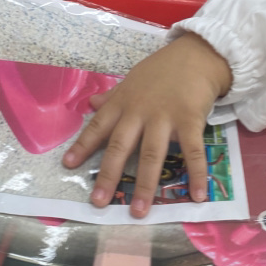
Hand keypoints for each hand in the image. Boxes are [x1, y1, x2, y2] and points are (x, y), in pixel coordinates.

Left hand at [63, 33, 232, 218]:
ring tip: (138, 211)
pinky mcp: (190, 120)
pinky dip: (195, 173)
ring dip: (144, 184)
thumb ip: (112, 96)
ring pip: (151, 154)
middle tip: (99, 202)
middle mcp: (139, 112)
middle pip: (120, 146)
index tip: (68, 165)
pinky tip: (197, 195)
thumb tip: (90, 104)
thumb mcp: (132, 80)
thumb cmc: (161, 70)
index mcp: (123, 103)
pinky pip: (192, 151)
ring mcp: (164, 117)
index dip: (83, 145)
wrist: (195, 55)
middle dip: (108, 175)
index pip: (98, 126)